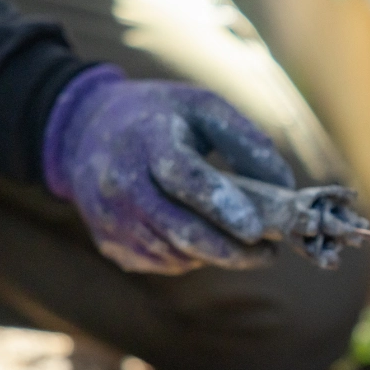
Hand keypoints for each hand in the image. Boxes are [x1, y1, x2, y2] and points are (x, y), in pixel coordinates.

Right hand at [42, 65, 295, 273]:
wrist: (85, 131)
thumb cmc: (159, 116)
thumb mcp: (203, 106)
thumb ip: (246, 140)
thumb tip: (285, 186)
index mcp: (146, 138)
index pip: (183, 177)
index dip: (220, 205)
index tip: (257, 230)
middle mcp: (120, 181)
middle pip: (179, 228)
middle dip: (231, 250)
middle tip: (270, 254)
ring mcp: (110, 217)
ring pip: (174, 252)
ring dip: (214, 253)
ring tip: (240, 239)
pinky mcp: (109, 242)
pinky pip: (160, 262)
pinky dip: (190, 256)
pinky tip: (202, 237)